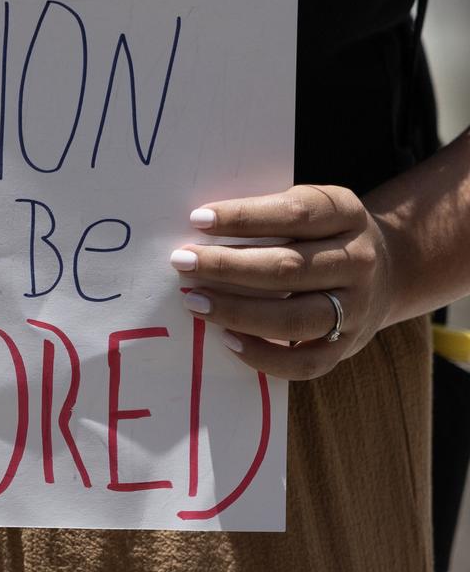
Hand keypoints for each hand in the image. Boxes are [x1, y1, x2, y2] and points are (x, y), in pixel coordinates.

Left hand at [170, 184, 393, 380]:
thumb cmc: (322, 234)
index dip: (244, 217)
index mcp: (346, 214)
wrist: (389, 269)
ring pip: (294, 318)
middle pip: (287, 268)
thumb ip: (269, 215)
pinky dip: (262, 355)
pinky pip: (304, 363)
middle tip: (182, 262)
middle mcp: (358, 261)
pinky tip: (226, 340)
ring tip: (194, 301)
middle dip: (227, 266)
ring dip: (236, 311)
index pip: (294, 214)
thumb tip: (200, 227)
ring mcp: (357, 308)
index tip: (198, 219)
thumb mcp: (312, 208)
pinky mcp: (348, 346)